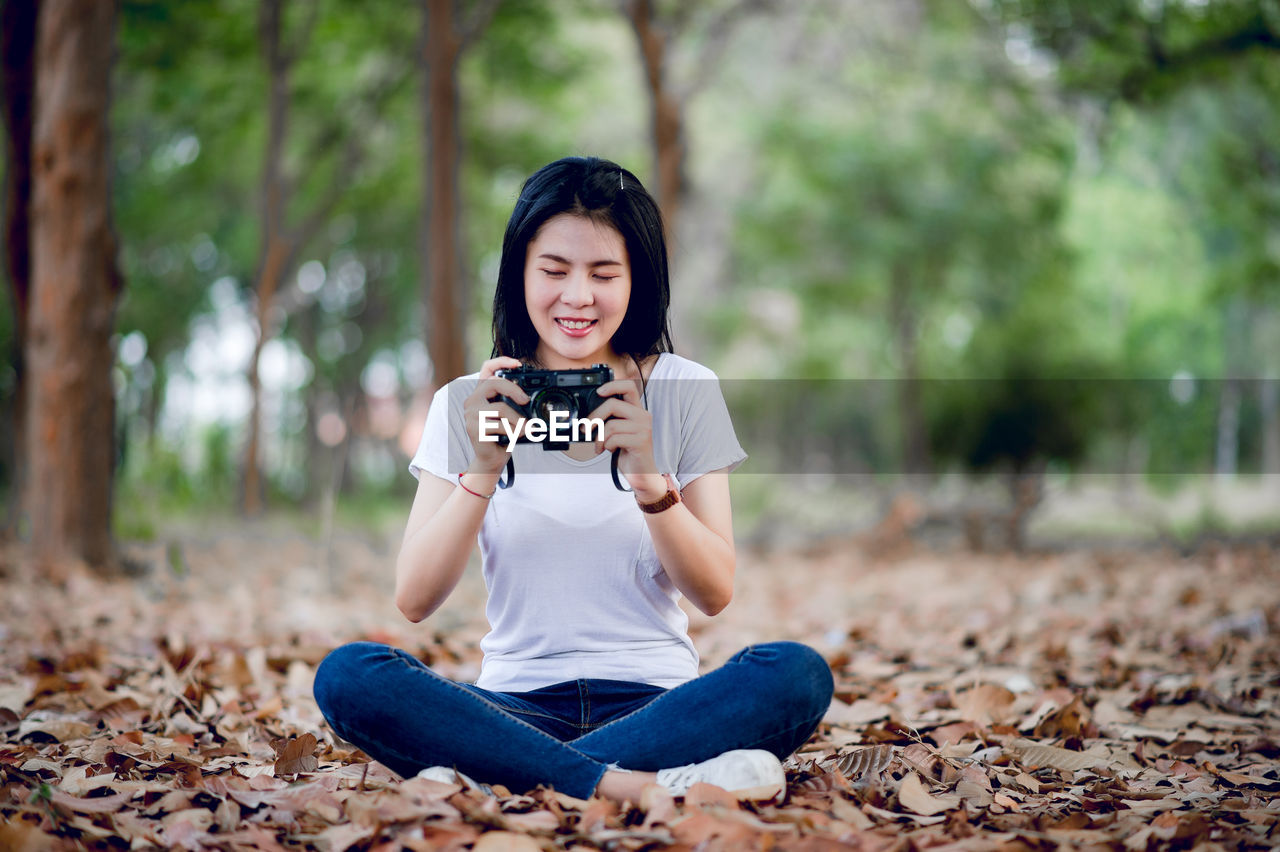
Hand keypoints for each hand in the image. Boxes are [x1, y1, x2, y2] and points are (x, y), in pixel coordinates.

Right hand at [462, 356, 527, 474]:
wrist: (491, 459)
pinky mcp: (474, 428)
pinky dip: (513, 431)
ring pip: (501, 408)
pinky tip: (516, 436)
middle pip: (493, 383)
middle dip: (514, 390)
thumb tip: (531, 397)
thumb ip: (515, 403)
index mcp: (481, 394)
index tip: (518, 363)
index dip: (501, 361)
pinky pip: (500, 425)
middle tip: (526, 401)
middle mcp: (472, 400)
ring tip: (525, 428)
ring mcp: (471, 414)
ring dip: (518, 420)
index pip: (486, 369)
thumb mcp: (511, 416)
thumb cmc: (503, 436)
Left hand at [591, 361, 665, 499]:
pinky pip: (615, 438)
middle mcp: (643, 415)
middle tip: (586, 428)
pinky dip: (607, 446)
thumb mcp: (617, 432)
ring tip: (601, 446)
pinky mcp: (641, 441)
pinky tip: (610, 450)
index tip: (598, 392)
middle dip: (594, 417)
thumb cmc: (627, 452)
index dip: (612, 385)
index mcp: (637, 410)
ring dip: (600, 438)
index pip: (629, 386)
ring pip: (611, 424)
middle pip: (613, 404)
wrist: (641, 473)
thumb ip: (610, 420)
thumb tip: (588, 416)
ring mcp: (643, 428)